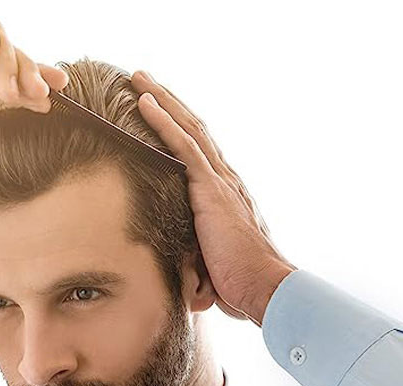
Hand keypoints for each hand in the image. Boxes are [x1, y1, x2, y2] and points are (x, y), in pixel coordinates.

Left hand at [130, 71, 296, 323]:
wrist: (264, 288)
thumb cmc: (237, 284)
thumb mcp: (207, 262)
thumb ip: (190, 251)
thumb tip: (172, 267)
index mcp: (224, 195)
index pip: (199, 152)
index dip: (180, 129)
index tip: (158, 111)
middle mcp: (225, 180)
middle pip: (194, 130)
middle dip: (168, 103)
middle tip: (143, 82)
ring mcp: (220, 182)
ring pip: (188, 129)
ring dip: (162, 100)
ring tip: (138, 79)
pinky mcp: (211, 191)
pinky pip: (184, 147)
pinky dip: (163, 123)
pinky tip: (145, 104)